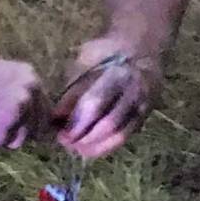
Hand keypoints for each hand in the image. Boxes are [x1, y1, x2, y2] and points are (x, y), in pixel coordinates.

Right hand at [0, 52, 45, 149]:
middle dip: (11, 131)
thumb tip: (35, 130)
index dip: (26, 125)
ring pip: (17, 140)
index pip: (44, 113)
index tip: (6, 124)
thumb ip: (17, 100)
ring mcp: (20, 104)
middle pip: (34, 130)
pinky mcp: (5, 119)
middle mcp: (31, 89)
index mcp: (31, 77)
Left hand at [53, 37, 160, 159]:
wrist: (142, 50)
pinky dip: (106, 147)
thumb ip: (73, 90)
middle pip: (109, 123)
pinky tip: (89, 149)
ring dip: (94, 146)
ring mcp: (142, 106)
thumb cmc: (106, 53)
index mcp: (118, 74)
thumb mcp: (86, 61)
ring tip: (75, 148)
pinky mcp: (143, 117)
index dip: (76, 121)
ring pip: (119, 134)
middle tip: (64, 141)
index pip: (96, 102)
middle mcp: (134, 92)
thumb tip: (56, 117)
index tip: (59, 131)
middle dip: (84, 136)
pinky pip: (125, 137)